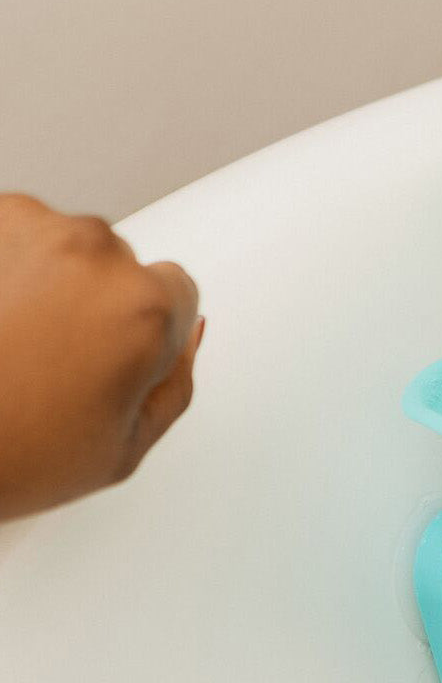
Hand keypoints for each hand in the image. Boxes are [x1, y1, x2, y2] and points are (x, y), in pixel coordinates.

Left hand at [0, 194, 202, 519]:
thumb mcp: (125, 447)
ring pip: (64, 248)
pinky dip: (5, 270)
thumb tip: (183, 340)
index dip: (153, 332)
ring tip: (17, 344)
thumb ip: (174, 384)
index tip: (122, 357)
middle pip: (121, 266)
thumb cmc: (10, 451)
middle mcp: (93, 254)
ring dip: (49, 283)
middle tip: (62, 363)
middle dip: (100, 306)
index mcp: (145, 308)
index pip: (181, 293)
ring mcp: (30, 230)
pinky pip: (12, 237)